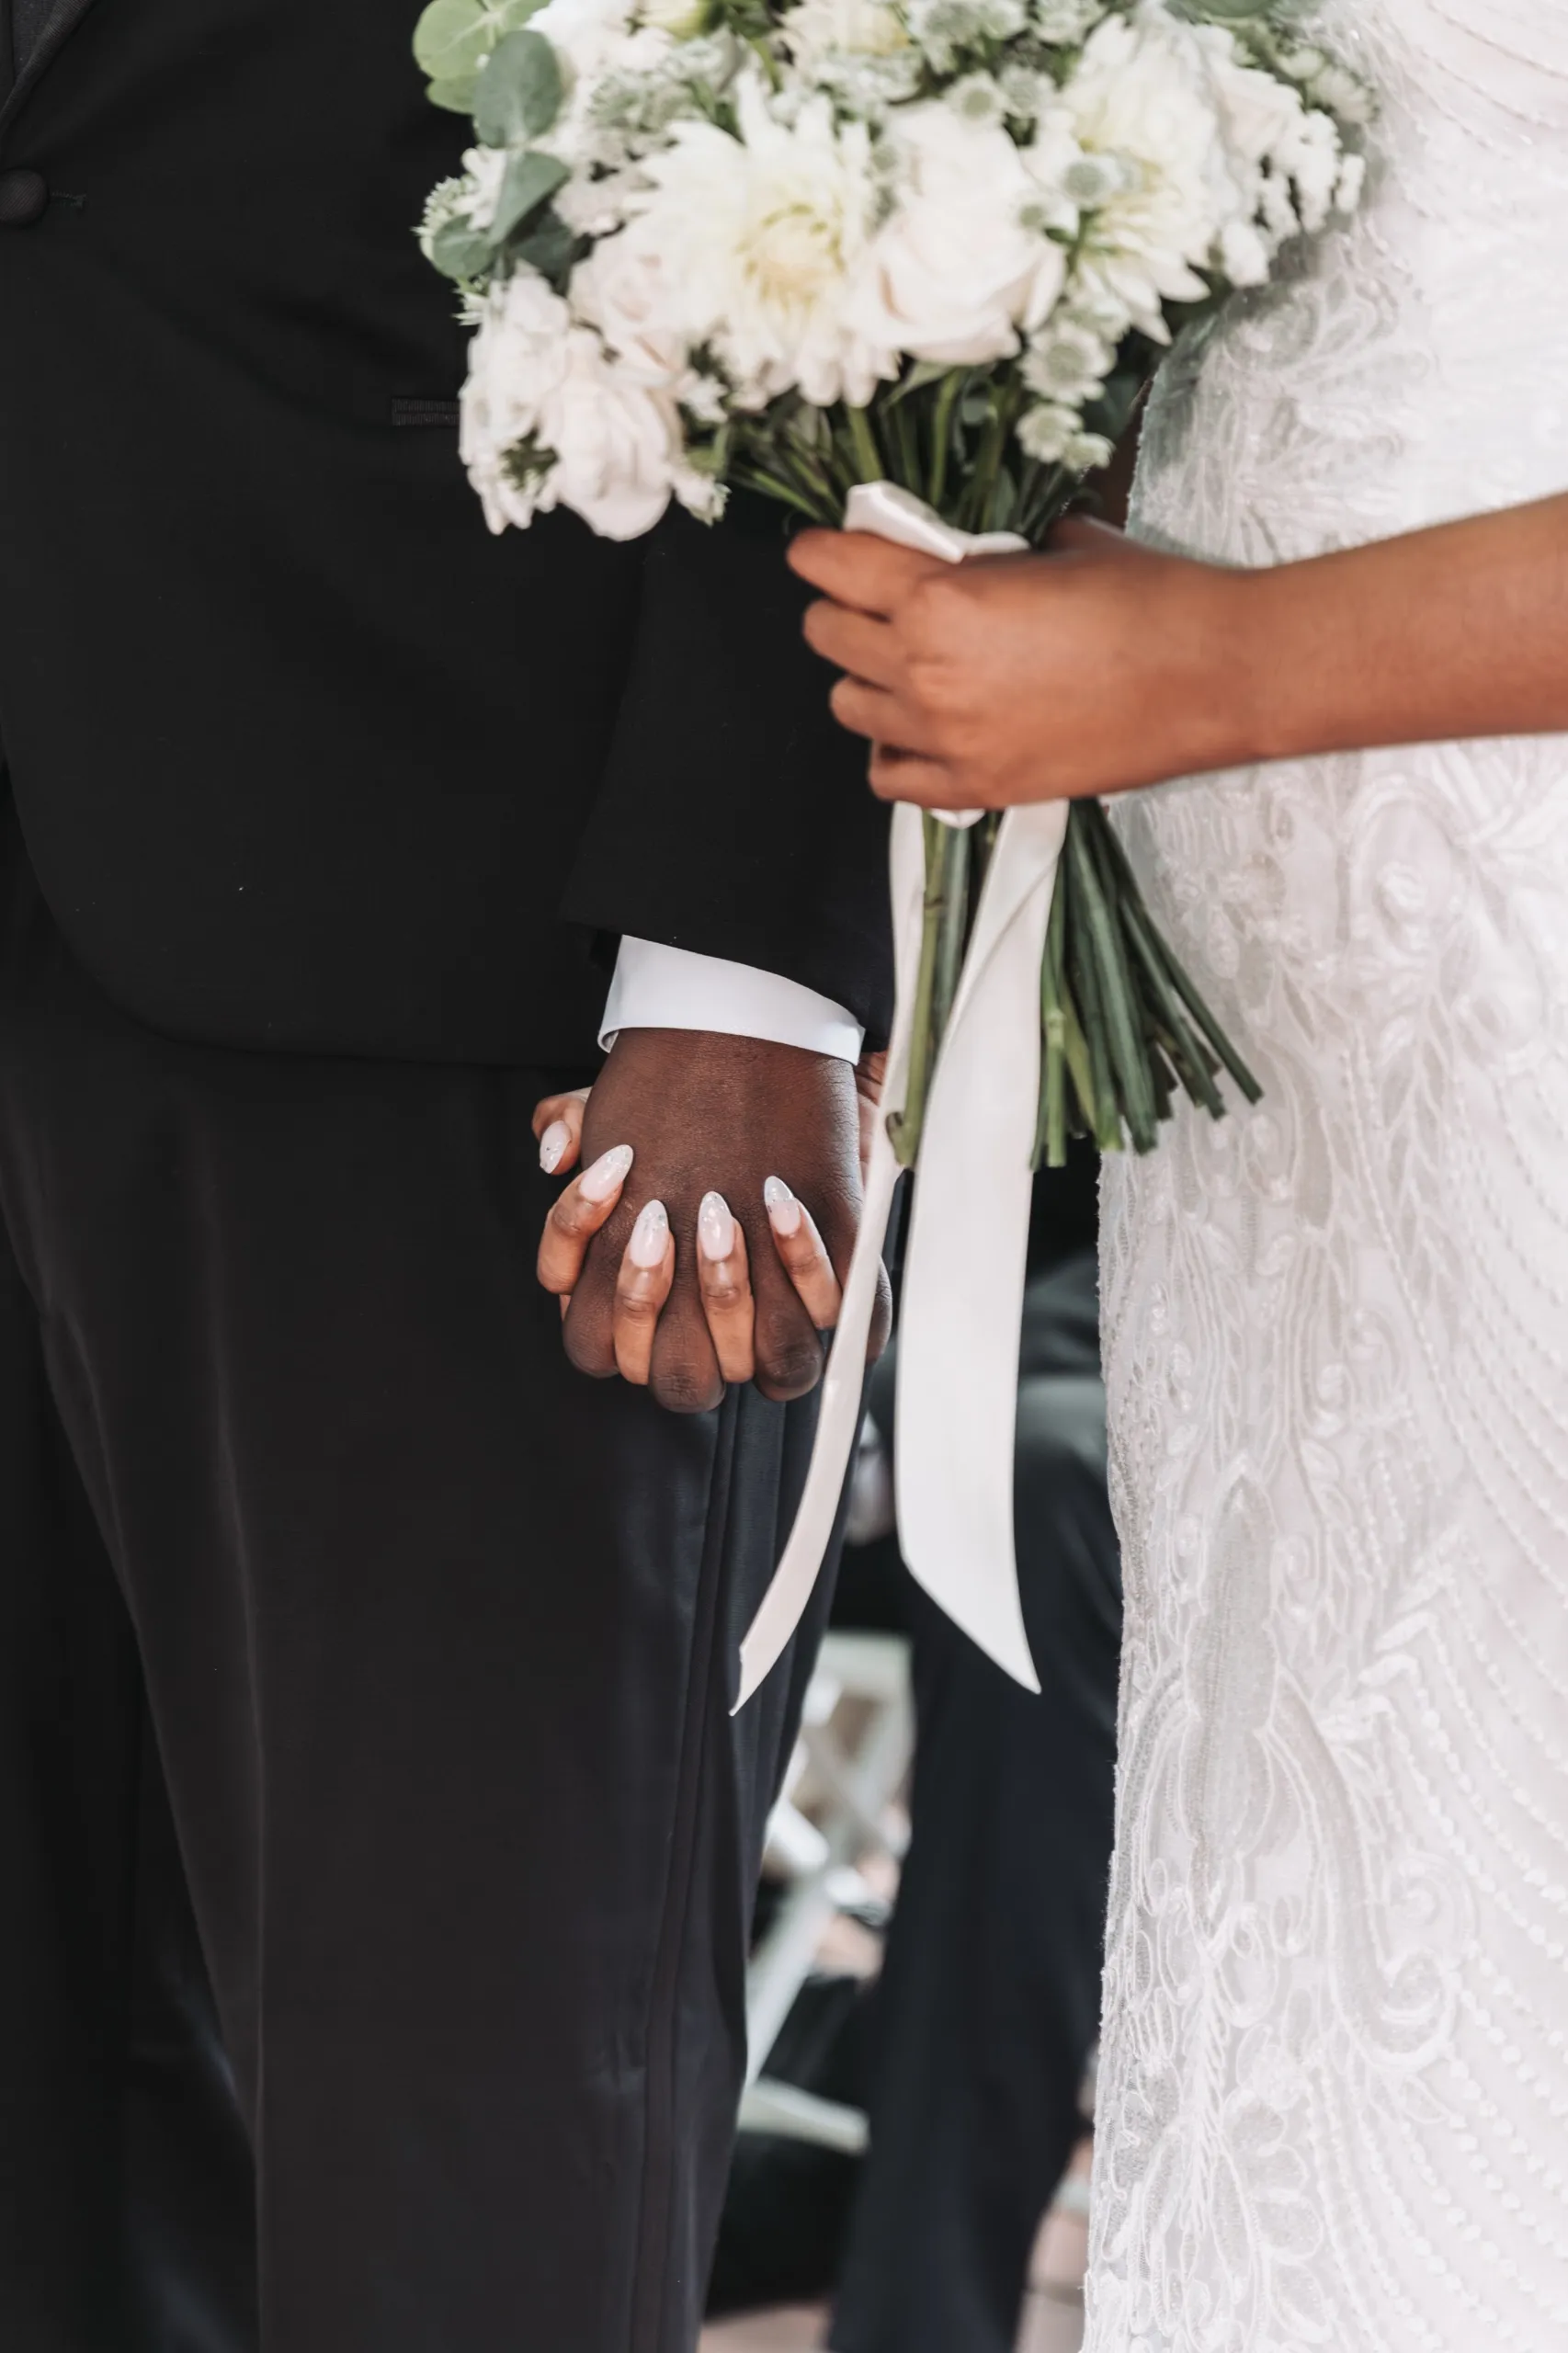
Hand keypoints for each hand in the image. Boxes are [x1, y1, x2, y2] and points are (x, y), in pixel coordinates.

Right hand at [532, 1030, 890, 1412]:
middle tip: (656, 1224)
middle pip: (644, 1366)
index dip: (581, 1260)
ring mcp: (752, 1339)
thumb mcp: (631, 1111)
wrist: (789, 1109)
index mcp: (627, 1307)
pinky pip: (820, 1319)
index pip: (582, 1330)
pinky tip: (785, 1201)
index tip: (608, 1177)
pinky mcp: (821, 1314)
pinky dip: (803, 1263)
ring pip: (731, 1364)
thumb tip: (556, 1152)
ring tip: (721, 1214)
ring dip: (722, 1292)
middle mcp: (685, 1339)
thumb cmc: (693, 1129)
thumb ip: (577, 1120)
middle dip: (642, 1298)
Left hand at [788, 519, 1249, 811]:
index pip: (830, 566)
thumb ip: (984, 552)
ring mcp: (946, 737)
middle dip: (842, 609)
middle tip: (874, 600)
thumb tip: (955, 551)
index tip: (821, 549)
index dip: (819, 551)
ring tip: (905, 664)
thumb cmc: (1151, 603)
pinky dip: (892, 751)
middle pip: (826, 635)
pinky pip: (888, 777)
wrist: (1214, 675)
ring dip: (866, 678)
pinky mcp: (975, 787)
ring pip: (847, 706)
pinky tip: (919, 728)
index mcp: (940, 598)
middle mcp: (926, 671)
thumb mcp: (1055, 546)